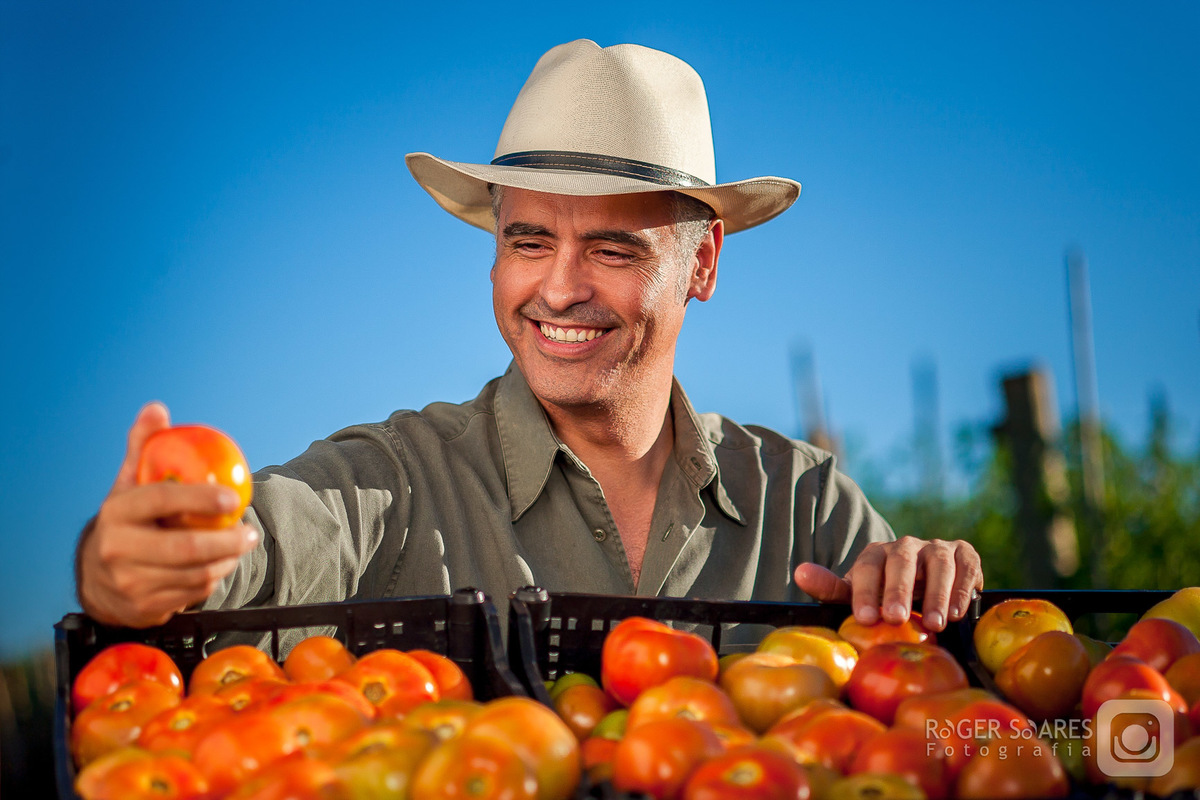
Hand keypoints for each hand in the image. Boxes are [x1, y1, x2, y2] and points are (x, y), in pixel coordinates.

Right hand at [76, 402, 259, 626]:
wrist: (98, 578)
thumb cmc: (126, 522)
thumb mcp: (128, 485)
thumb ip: (142, 447)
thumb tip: (156, 408)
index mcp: (116, 513)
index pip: (162, 500)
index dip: (201, 498)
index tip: (233, 497)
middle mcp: (117, 549)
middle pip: (185, 548)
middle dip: (227, 540)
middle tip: (251, 531)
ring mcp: (129, 582)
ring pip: (195, 573)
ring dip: (228, 560)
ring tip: (241, 545)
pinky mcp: (144, 607)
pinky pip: (192, 592)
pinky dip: (215, 578)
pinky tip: (222, 564)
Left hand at [793, 537, 982, 631]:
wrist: (925, 587)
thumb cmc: (884, 596)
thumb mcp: (857, 594)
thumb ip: (830, 588)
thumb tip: (800, 573)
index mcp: (877, 554)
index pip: (868, 566)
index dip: (865, 591)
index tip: (864, 617)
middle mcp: (906, 546)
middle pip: (902, 561)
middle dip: (899, 590)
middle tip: (895, 618)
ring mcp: (936, 548)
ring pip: (938, 562)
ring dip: (937, 592)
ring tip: (935, 623)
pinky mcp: (964, 555)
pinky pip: (966, 564)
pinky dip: (963, 586)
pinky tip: (958, 611)